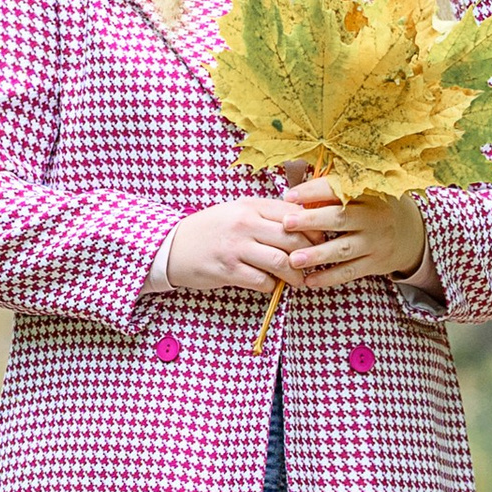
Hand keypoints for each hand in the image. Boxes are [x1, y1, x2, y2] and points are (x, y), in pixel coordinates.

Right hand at [157, 199, 300, 295]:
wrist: (172, 246)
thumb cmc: (210, 229)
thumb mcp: (236, 211)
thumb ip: (265, 214)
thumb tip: (302, 224)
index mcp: (250, 205)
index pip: (293, 214)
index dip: (313, 229)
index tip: (319, 241)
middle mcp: (244, 223)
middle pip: (293, 238)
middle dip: (310, 254)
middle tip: (313, 264)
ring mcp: (236, 247)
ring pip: (281, 261)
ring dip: (295, 275)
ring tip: (298, 280)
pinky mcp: (228, 270)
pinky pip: (262, 281)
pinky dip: (272, 286)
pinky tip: (271, 285)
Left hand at [275, 178, 429, 291]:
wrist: (412, 232)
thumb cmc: (376, 206)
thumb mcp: (365, 189)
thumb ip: (335, 188)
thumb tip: (296, 190)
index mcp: (368, 192)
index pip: (338, 189)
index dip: (313, 191)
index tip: (289, 196)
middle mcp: (374, 216)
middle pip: (340, 218)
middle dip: (312, 221)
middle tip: (286, 224)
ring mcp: (376, 242)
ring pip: (343, 249)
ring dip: (317, 255)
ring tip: (293, 259)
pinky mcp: (376, 263)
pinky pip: (350, 272)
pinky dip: (329, 277)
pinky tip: (309, 280)